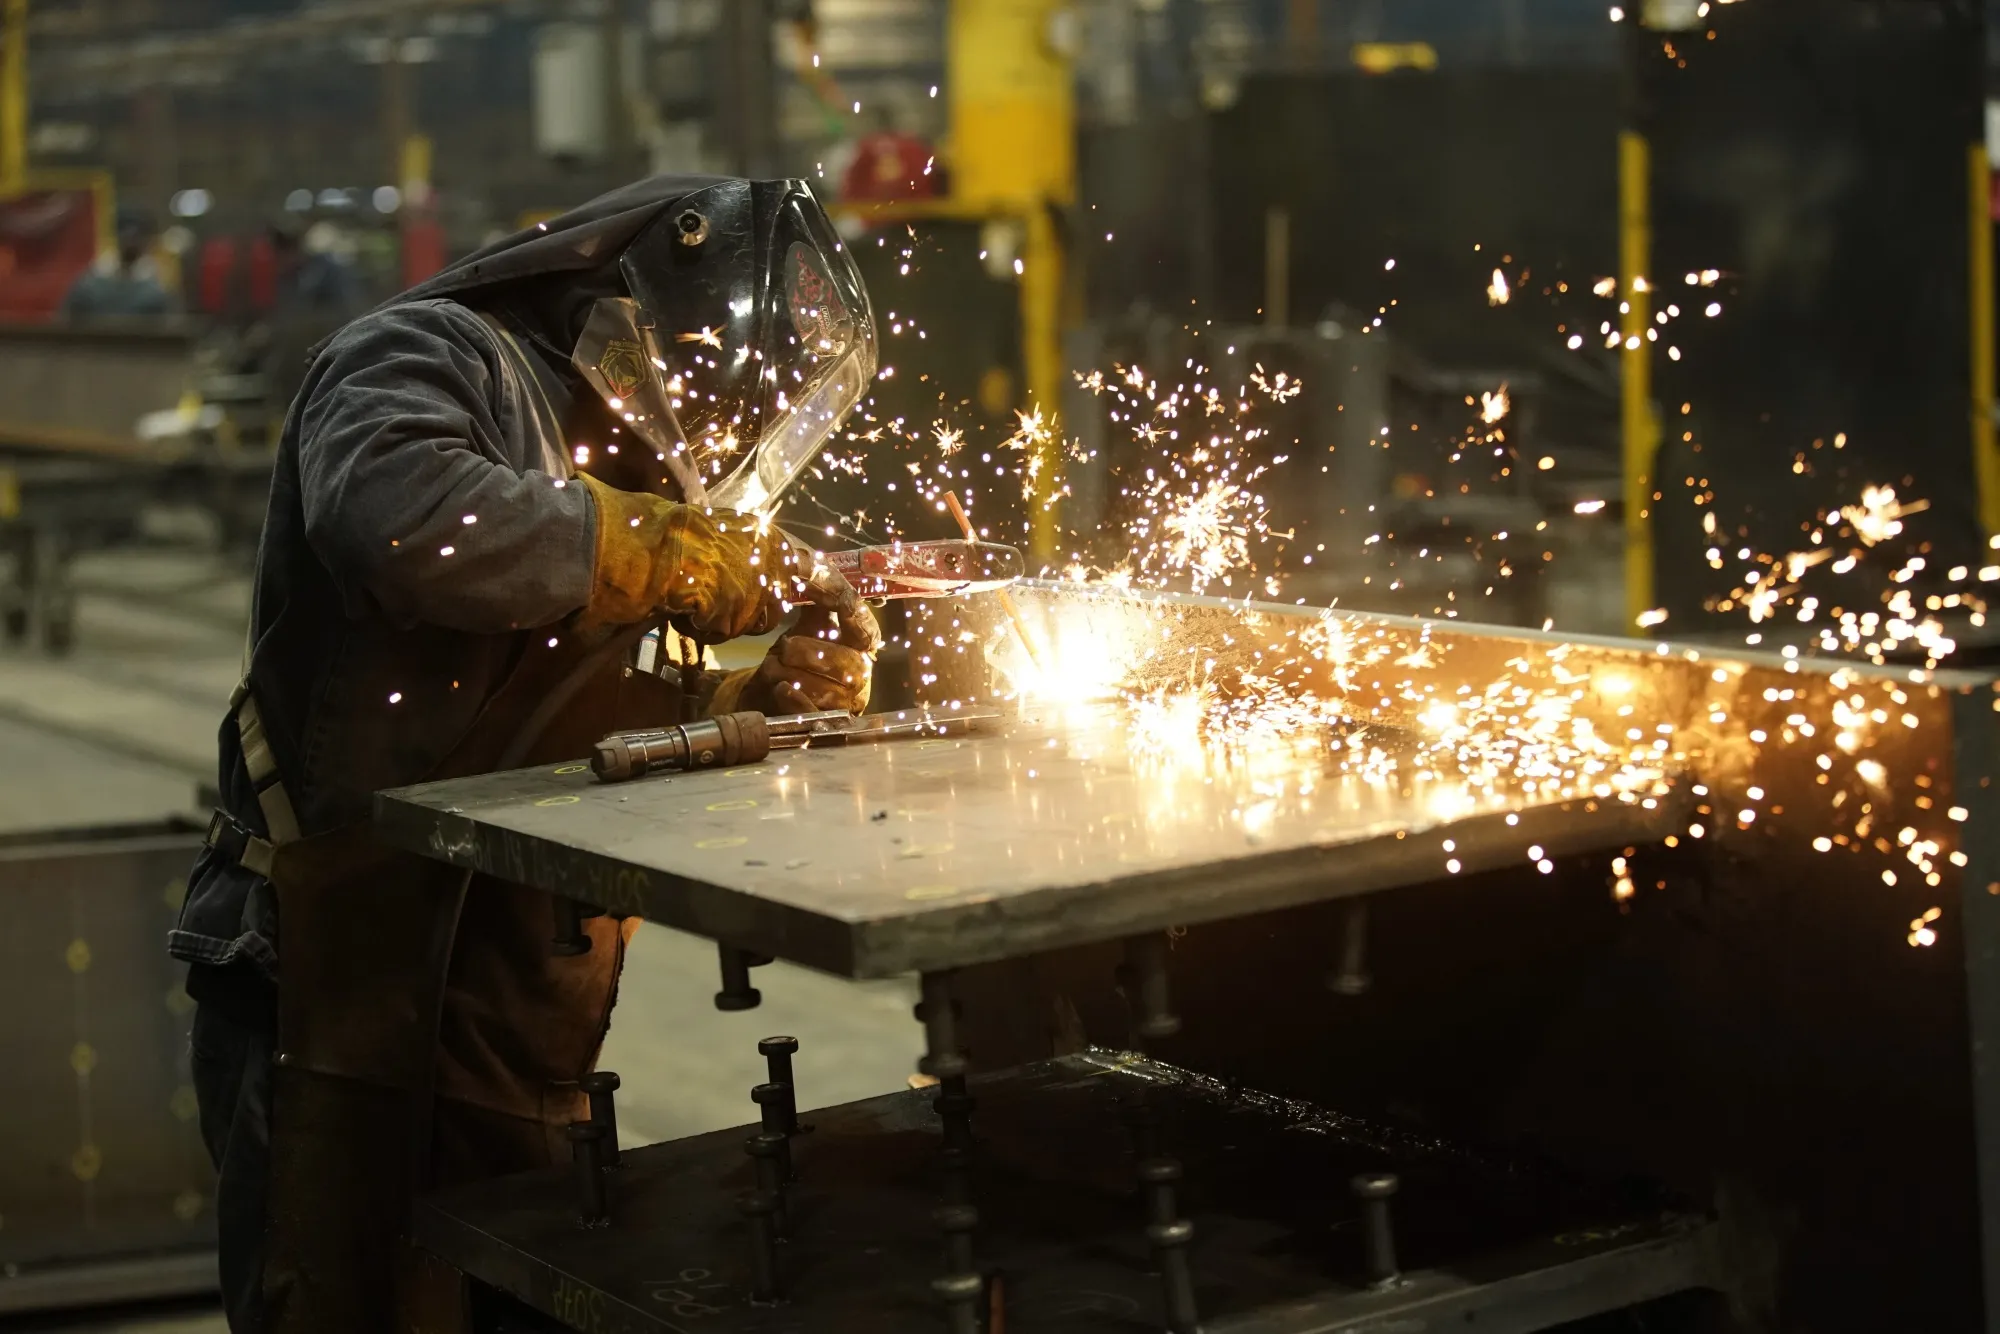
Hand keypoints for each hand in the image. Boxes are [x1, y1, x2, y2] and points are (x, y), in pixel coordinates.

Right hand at [578, 474, 812, 639]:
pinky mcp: (737, 612)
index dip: (831, 591)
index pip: (817, 570)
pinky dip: (703, 628)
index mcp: (771, 538)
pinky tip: (685, 608)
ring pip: (750, 624)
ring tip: (694, 599)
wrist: (644, 544)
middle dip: (747, 611)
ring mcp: (757, 588)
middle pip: (775, 607)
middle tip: (714, 599)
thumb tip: (771, 567)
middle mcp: (772, 561)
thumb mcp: (721, 532)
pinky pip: (723, 633)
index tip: (847, 604)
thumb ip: (749, 551)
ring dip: (723, 620)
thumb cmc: (672, 534)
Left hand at [738, 600, 881, 714]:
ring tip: (773, 666)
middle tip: (784, 646)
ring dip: (797, 675)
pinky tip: (782, 689)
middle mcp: (860, 675)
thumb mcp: (806, 623)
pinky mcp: (825, 724)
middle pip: (851, 666)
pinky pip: (818, 716)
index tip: (841, 607)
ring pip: (832, 692)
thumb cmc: (792, 655)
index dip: (858, 620)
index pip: (868, 633)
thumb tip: (814, 568)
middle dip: (814, 654)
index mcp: (859, 646)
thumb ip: (817, 598)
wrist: (767, 690)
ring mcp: (846, 703)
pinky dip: (799, 701)